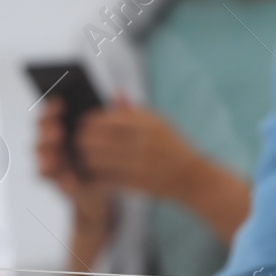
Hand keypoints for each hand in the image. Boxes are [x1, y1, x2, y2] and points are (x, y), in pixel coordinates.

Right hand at [36, 98, 114, 234]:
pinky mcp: (51, 176)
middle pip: (42, 127)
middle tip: (58, 132)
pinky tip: (68, 179)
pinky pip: (44, 175)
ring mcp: (49, 156)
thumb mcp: (110, 133)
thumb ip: (113, 114)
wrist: (102, 184)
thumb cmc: (103, 152)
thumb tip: (120, 93)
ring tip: (55, 157)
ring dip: (46, 154)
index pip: (52, 109)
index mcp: (63, 121)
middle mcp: (51, 137)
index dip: (53, 105)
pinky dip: (56, 177)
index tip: (61, 103)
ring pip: (40, 151)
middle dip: (48, 129)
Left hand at [76, 100, 203, 200]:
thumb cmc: (172, 147)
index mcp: (145, 121)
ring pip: (95, 159)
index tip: (87, 128)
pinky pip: (106, 177)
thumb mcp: (158, 123)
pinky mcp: (137, 182)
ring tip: (88, 159)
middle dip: (83, 141)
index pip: (103, 119)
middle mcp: (141, 139)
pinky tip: (97, 174)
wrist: (192, 177)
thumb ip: (133, 110)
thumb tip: (116, 93)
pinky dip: (97, 176)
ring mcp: (139, 162)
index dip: (89, 123)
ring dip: (87, 159)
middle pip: (94, 138)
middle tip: (82, 145)